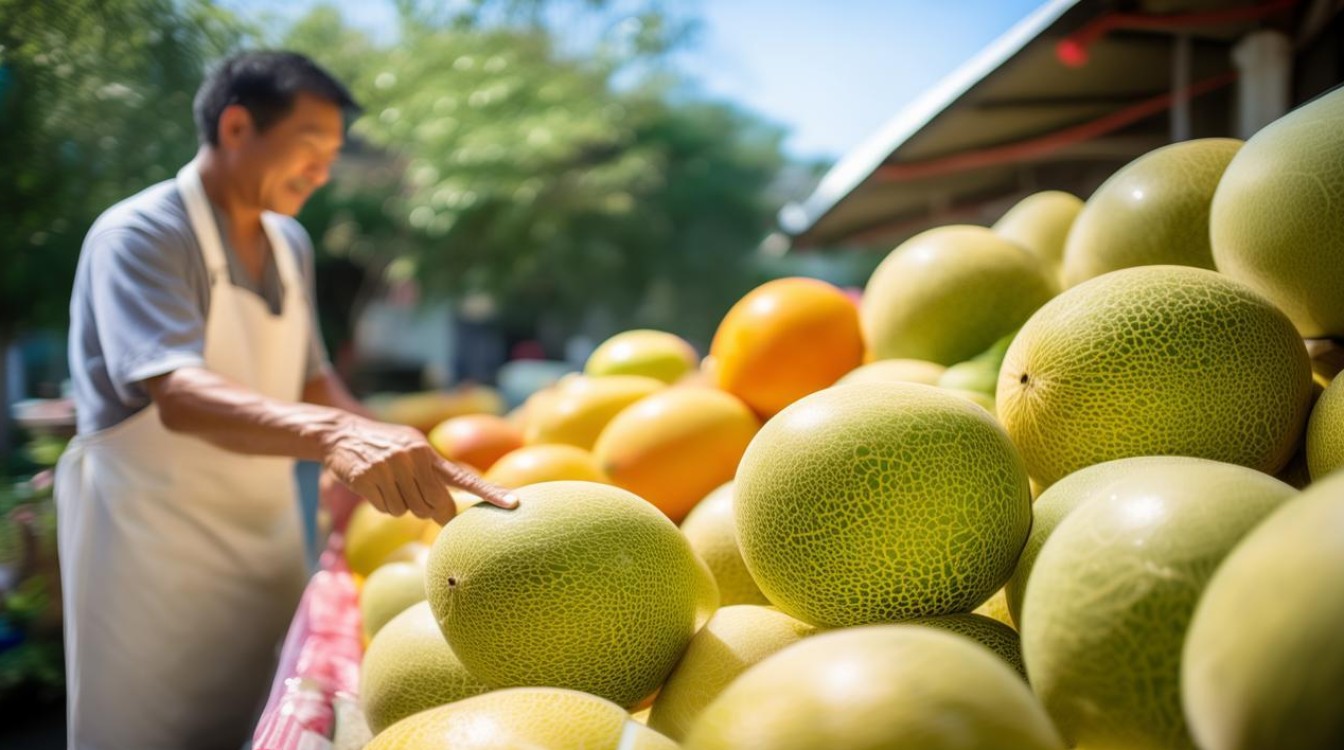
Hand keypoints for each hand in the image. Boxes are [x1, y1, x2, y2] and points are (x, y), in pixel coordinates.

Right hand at [321, 416, 517, 524]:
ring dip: (399, 504)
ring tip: (388, 483)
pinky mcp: (368, 478)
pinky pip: (387, 508)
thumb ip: (431, 473)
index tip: (513, 504)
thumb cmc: (384, 446)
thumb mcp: (412, 449)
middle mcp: (414, 458)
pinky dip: (382, 504)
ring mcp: (390, 468)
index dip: (490, 493)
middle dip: (429, 511)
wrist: (342, 434)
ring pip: (408, 510)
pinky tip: (374, 486)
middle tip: (414, 497)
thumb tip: (448, 512)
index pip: (466, 478)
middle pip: (434, 506)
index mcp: (429, 453)